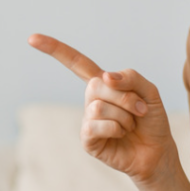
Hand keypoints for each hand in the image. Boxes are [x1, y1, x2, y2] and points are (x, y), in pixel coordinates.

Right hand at [28, 33, 176, 185]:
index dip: (55, 50)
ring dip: (124, 116)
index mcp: (103, 84)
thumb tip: (106, 76)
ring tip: (131, 126)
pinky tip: (121, 135)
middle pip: (96, 85)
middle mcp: (91, 99)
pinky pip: (96, 125)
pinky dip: (116, 128)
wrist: (157, 151)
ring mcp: (88, 120)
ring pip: (98, 107)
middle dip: (125, 98)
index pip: (76, 63)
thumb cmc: (151, 121)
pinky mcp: (87, 139)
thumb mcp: (149, 91)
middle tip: (140, 110)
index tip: (32, 39)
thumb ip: (131, 77)